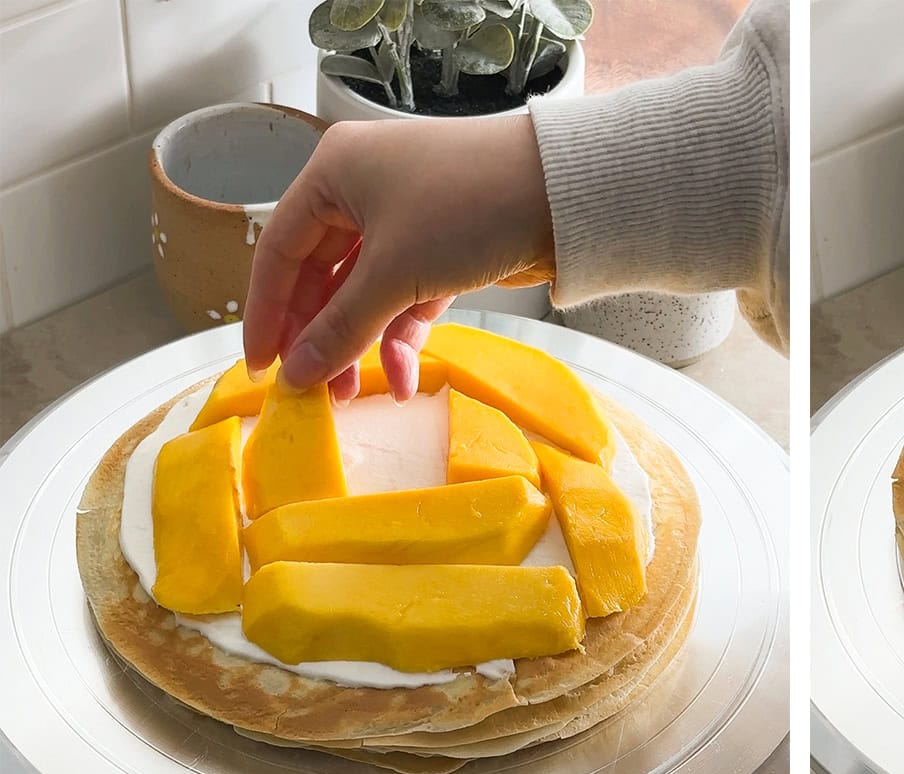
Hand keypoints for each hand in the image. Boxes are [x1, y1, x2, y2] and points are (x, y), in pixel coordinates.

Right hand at [242, 115, 554, 400]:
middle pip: (323, 275)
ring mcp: (408, 219)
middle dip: (320, 336)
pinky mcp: (447, 248)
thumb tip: (297, 374)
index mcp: (334, 173)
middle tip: (312, 389)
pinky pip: (408, 297)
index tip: (264, 367)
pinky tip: (402, 378)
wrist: (564, 193)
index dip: (268, 312)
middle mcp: (364, 190)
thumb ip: (340, 329)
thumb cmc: (468, 208)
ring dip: (360, 343)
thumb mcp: (394, 273)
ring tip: (352, 395)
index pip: (280, 250)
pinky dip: (402, 335)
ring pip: (367, 292)